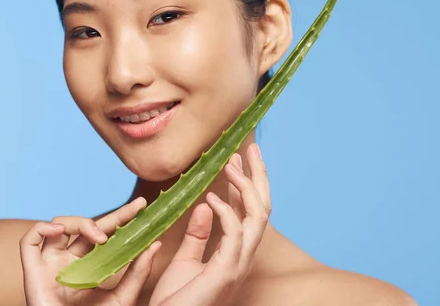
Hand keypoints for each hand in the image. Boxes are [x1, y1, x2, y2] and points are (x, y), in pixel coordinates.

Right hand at [19, 197, 161, 305]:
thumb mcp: (122, 298)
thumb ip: (137, 274)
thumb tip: (155, 245)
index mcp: (88, 265)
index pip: (106, 234)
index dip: (122, 218)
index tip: (141, 206)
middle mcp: (68, 260)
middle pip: (88, 227)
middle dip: (114, 215)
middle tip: (137, 207)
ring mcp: (49, 263)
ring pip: (59, 225)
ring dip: (81, 223)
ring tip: (99, 237)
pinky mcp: (31, 271)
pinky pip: (29, 241)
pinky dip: (41, 228)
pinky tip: (60, 230)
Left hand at [149, 143, 270, 305]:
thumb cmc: (176, 302)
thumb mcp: (184, 261)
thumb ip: (197, 235)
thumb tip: (205, 206)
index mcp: (234, 253)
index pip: (247, 212)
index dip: (244, 184)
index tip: (237, 160)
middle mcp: (243, 257)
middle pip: (262, 209)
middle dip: (259, 177)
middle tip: (252, 149)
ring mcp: (238, 265)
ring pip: (257, 217)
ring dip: (246, 187)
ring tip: (232, 165)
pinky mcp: (227, 272)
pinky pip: (235, 235)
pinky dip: (226, 212)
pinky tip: (211, 197)